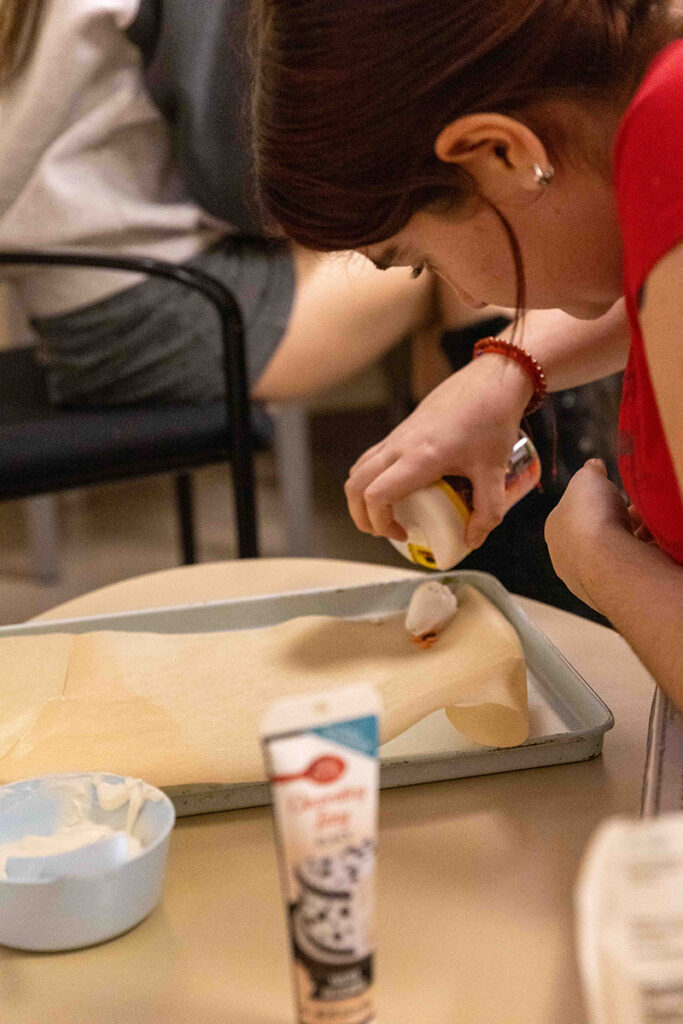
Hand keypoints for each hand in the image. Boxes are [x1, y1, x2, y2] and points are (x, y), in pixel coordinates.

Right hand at [345, 353, 532, 546]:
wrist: (492, 379)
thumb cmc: (492, 419)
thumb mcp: (494, 470)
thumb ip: (488, 511)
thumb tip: (472, 540)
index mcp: (419, 457)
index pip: (375, 496)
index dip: (380, 523)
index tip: (404, 534)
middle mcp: (399, 445)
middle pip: (355, 486)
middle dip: (362, 517)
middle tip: (387, 532)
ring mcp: (396, 436)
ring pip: (358, 470)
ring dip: (361, 497)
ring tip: (387, 514)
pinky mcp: (400, 430)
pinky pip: (371, 458)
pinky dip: (371, 479)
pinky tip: (398, 488)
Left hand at [544, 460, 633, 609]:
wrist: (607, 561)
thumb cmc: (590, 515)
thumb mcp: (587, 478)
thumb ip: (589, 471)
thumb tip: (593, 466)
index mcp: (555, 528)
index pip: (575, 511)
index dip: (596, 499)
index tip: (614, 493)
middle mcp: (566, 556)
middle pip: (597, 532)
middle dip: (618, 520)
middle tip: (635, 511)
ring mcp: (586, 577)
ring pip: (614, 551)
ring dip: (633, 538)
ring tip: (648, 526)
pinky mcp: (608, 592)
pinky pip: (627, 568)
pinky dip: (640, 556)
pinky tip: (652, 544)